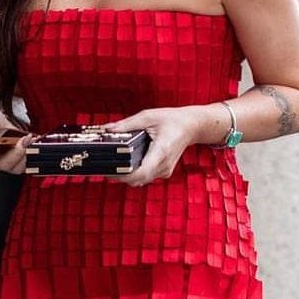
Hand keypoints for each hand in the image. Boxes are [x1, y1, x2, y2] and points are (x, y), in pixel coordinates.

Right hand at [0, 105, 31, 174]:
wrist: (5, 125)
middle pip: (4, 164)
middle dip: (15, 153)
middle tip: (23, 140)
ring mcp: (7, 163)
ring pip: (16, 166)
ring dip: (25, 153)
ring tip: (30, 139)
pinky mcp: (19, 163)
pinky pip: (26, 165)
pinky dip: (31, 153)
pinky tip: (33, 142)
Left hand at [97, 106, 218, 187]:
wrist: (191, 126)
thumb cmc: (172, 120)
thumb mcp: (148, 116)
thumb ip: (126, 124)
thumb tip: (107, 129)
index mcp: (162, 151)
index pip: (141, 172)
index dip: (124, 175)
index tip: (111, 170)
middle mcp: (164, 165)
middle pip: (138, 180)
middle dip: (121, 176)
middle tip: (107, 166)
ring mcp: (165, 170)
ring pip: (141, 181)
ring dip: (127, 176)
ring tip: (116, 164)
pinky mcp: (164, 172)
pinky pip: (146, 178)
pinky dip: (135, 173)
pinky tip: (128, 163)